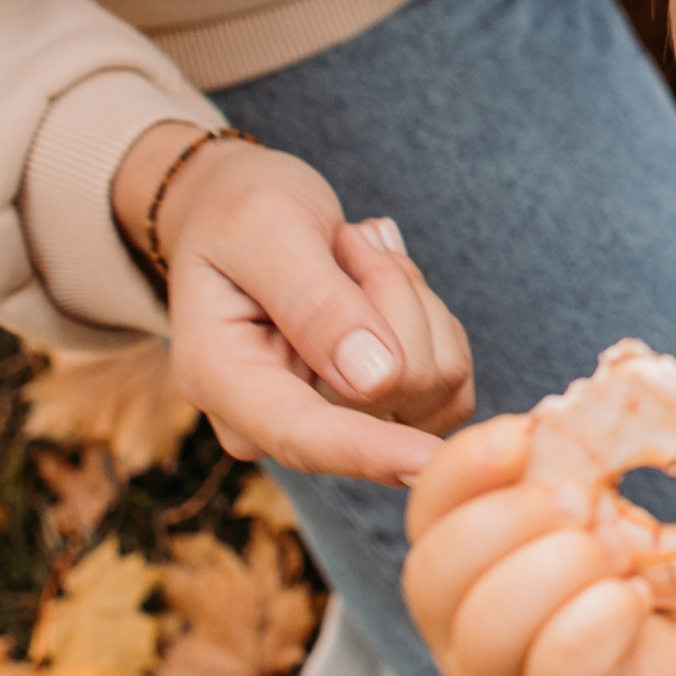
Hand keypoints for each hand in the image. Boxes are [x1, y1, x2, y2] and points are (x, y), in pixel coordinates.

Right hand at [114, 123, 471, 484]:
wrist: (243, 215)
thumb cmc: (241, 212)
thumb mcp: (265, 227)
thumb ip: (314, 301)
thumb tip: (374, 381)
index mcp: (223, 382)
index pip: (302, 435)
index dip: (370, 451)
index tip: (433, 463)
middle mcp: (276, 423)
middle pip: (391, 388)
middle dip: (390, 295)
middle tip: (348, 239)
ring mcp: (334, 424)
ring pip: (434, 378)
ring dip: (410, 298)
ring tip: (352, 256)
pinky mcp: (383, 412)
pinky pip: (452, 379)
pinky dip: (431, 321)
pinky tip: (379, 289)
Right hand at [402, 418, 675, 675]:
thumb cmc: (623, 583)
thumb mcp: (596, 521)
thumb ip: (575, 477)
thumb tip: (592, 414)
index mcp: (456, 565)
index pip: (427, 511)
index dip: (465, 467)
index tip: (523, 433)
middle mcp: (457, 631)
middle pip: (437, 571)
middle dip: (513, 520)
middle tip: (585, 504)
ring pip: (492, 624)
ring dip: (564, 568)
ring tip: (622, 553)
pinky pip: (563, 667)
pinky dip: (606, 616)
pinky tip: (637, 600)